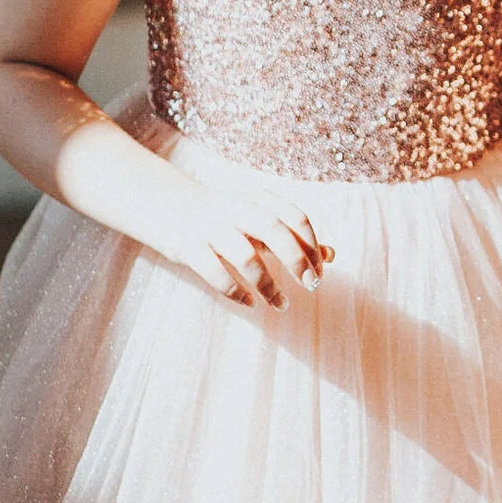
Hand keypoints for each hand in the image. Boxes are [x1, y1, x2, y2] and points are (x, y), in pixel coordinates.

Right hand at [156, 182, 328, 307]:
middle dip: (297, 260)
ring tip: (281, 304)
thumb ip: (293, 237)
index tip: (320, 270)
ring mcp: (210, 227)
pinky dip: (236, 292)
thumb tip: (331, 256)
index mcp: (258, 198)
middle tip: (311, 286)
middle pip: (274, 231)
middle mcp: (236, 208)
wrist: (170, 207)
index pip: (295, 217)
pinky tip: (250, 304)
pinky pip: (215, 273)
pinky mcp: (188, 247)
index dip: (312, 244)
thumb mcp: (260, 220)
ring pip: (245, 256)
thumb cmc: (228, 219)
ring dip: (268, 285)